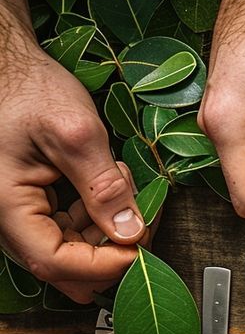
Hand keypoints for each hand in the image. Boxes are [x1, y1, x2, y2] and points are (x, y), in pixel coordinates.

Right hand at [0, 0, 144, 302]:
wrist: (11, 67)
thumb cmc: (29, 89)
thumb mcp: (75, 133)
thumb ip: (104, 186)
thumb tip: (131, 232)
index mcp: (8, 206)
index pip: (54, 263)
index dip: (102, 266)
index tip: (139, 248)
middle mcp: (12, 218)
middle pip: (66, 266)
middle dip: (111, 252)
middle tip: (143, 220)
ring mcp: (27, 214)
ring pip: (76, 250)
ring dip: (111, 231)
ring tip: (123, 185)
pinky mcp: (43, 206)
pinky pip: (76, 229)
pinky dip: (103, 217)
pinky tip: (113, 186)